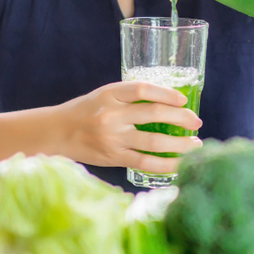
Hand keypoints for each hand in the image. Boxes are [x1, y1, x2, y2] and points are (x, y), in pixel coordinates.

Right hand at [60, 81, 202, 173]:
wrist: (57, 132)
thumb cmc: (86, 111)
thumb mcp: (105, 95)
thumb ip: (130, 97)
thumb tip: (168, 102)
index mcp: (110, 94)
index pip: (143, 89)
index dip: (166, 93)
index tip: (183, 99)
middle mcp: (111, 115)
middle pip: (154, 114)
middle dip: (181, 118)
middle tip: (196, 121)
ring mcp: (112, 138)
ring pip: (153, 142)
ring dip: (179, 144)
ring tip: (195, 144)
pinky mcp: (113, 157)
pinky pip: (145, 163)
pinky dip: (165, 164)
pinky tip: (180, 163)